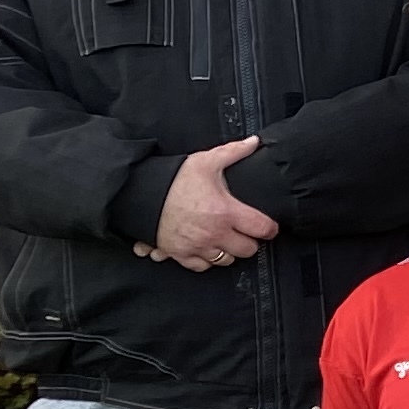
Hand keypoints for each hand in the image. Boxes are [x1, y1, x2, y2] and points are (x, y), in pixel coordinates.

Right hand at [144, 137, 274, 268]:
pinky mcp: (179, 254)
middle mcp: (214, 233)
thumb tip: (254, 142)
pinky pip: (201, 267)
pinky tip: (206, 248)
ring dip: (228, 251)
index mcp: (226, 212)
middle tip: (244, 231)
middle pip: (248, 250)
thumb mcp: (205, 162)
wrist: (139, 194)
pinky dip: (206, 260)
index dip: (270, 228)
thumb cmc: (173, 180)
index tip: (268, 226)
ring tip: (225, 238)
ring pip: (226, 260)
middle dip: (249, 241)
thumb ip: (233, 152)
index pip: (262, 229)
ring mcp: (197, 246)